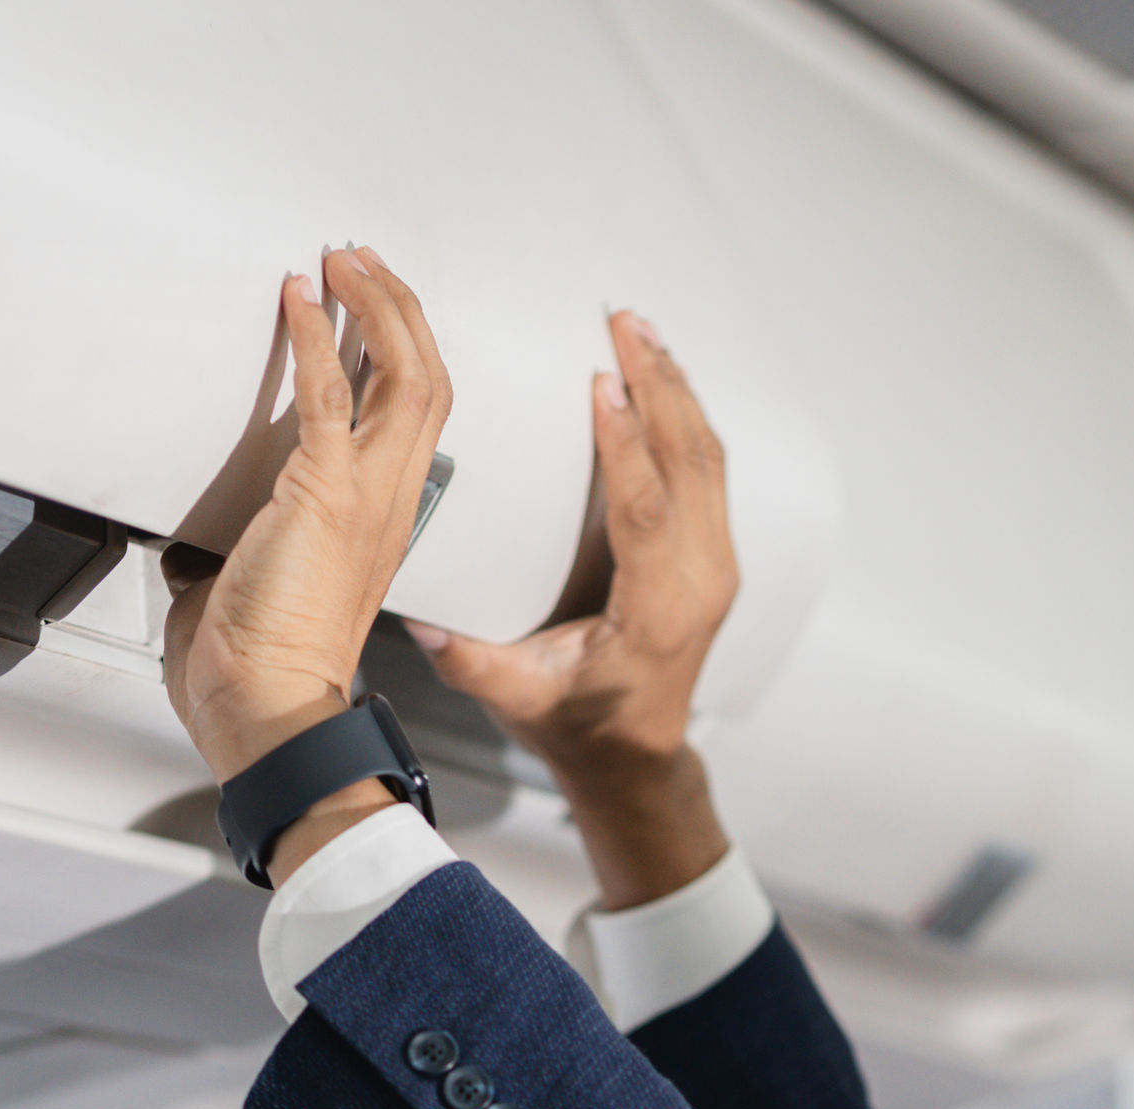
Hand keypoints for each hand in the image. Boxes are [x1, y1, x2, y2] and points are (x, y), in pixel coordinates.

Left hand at [162, 247, 454, 818]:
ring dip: (375, 305)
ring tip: (344, 260)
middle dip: (398, 307)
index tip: (371, 308)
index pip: (416, 417)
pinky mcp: (324, 493)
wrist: (270, 710)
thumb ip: (237, 557)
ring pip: (404, 373)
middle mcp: (390, 500)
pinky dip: (315, 336)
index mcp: (383, 520)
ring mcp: (367, 495)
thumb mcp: (250, 591)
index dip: (400, 351)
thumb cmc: (263, 671)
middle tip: (362, 261)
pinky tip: (298, 297)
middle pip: (427, 377)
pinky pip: (330, 394)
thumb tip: (194, 550)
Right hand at [412, 311, 737, 910]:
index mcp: (656, 614)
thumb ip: (469, 662)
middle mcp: (700, 582)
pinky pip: (708, 471)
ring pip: (707, 458)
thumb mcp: (517, 700)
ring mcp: (716, 566)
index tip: (604, 384)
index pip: (646, 514)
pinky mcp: (714, 555)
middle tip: (626, 324)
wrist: (637, 759)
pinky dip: (685, 416)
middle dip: (660, 386)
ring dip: (676, 389)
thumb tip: (417, 622)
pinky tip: (660, 376)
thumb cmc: (576, 728)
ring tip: (640, 330)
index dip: (627, 446)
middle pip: (689, 465)